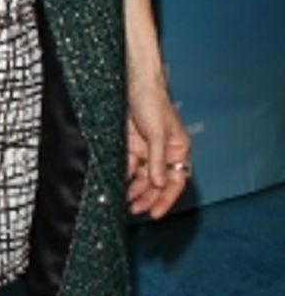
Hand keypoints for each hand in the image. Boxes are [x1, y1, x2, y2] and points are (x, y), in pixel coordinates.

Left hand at [126, 77, 191, 218]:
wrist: (133, 82)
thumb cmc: (153, 102)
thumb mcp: (158, 132)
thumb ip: (157, 159)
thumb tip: (159, 183)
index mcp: (178, 150)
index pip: (176, 181)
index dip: (167, 199)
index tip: (156, 214)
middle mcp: (163, 154)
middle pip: (158, 183)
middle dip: (148, 198)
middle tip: (136, 210)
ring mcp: (146, 151)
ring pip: (142, 178)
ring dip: (135, 191)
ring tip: (126, 204)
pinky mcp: (130, 146)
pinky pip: (128, 168)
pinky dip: (124, 178)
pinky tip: (117, 188)